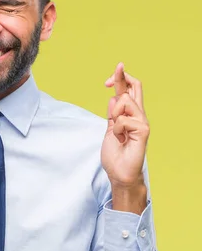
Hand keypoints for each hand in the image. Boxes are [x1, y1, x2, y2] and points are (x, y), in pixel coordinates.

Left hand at [101, 62, 148, 212]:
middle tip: (109, 79)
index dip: (120, 79)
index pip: (128, 91)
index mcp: (129, 114)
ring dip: (114, 114)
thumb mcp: (109, 128)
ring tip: (116, 131)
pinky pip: (123, 119)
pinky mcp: (143, 130)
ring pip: (125, 101)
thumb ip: (112, 114)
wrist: (119, 173)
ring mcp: (142, 122)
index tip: (108, 79)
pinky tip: (121, 139)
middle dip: (121, 77)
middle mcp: (138, 115)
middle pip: (135, 87)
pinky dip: (116, 128)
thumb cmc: (116, 154)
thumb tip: (114, 98)